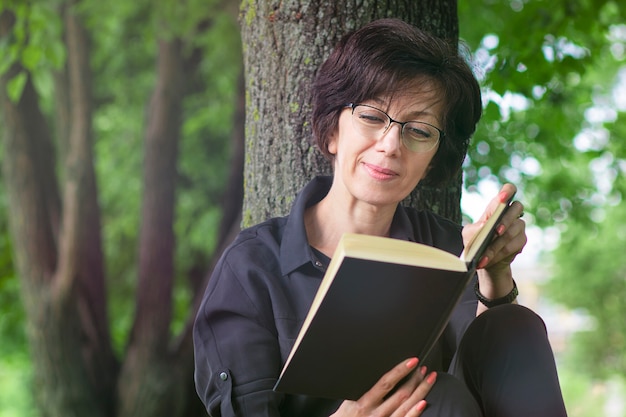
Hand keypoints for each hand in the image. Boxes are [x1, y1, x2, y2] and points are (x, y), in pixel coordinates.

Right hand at [330, 357, 435, 416]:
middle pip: (401, 393)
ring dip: (420, 391)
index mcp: (364, 401)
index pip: (386, 382)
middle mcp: (375, 412)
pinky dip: (415, 412)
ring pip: (406, 405)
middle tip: (423, 368)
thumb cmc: (346, 416)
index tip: (412, 361)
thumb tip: (376, 371)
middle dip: (415, 379)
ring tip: (429, 379)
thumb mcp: (348, 398)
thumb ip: (361, 387)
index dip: (401, 371)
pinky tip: (424, 402)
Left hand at [462, 184, 525, 301]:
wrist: (484, 260)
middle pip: (517, 208)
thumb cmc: (476, 241)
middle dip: (505, 220)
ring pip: (511, 232)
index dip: (508, 192)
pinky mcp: (521, 241)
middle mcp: (511, 213)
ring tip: (483, 256)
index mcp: (497, 207)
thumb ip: (473, 229)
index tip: (502, 198)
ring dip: (496, 245)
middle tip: (496, 231)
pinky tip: (489, 260)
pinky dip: (498, 254)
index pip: (509, 190)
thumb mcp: (469, 235)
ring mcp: (518, 226)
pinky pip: (512, 246)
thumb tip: (484, 225)